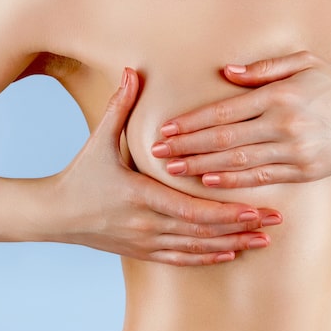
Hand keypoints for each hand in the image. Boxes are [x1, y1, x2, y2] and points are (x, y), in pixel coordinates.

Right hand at [50, 68, 281, 265]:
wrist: (55, 214)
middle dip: (241, 227)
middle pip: (202, 232)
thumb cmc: (79, 175)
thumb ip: (119, 106)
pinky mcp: (141, 252)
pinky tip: (229, 253)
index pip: (191, 210)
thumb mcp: (98, 140)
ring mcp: (144, 242)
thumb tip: (132, 71)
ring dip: (231, 243)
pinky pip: (181, 259)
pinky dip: (207, 257)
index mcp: (139, 196)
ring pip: (196, 248)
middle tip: (275, 221)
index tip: (258, 207)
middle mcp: (145, 225)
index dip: (227, 212)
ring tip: (262, 239)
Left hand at [151, 51, 330, 187]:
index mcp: (277, 95)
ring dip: (201, 166)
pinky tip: (209, 181)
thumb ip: (263, 68)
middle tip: (157, 153)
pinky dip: (232, 180)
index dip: (190, 122)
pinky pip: (259, 177)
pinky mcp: (303, 171)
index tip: (166, 129)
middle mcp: (282, 123)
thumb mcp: (305, 63)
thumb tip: (225, 73)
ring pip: (236, 161)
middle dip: (186, 146)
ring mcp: (292, 150)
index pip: (223, 112)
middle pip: (222, 139)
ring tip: (174, 169)